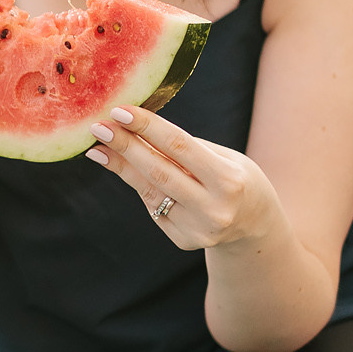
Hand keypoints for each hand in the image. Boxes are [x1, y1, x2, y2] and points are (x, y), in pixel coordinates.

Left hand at [85, 105, 282, 251]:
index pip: (180, 147)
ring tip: (97, 148)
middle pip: (159, 171)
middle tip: (98, 127)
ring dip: (120, 166)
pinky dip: (139, 184)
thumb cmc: (237, 178)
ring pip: (149, 191)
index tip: (120, 111)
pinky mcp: (183, 240)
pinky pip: (153, 206)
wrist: (254, 225)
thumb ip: (186, 148)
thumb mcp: (225, 158)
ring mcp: (197, 229)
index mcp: (229, 181)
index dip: (147, 127)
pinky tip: (124, 168)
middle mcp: (213, 209)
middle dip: (125, 146)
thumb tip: (137, 129)